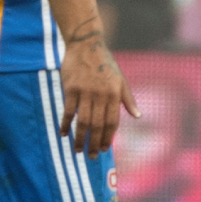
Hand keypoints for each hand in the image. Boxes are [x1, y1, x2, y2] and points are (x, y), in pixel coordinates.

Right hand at [57, 35, 138, 156]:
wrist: (86, 45)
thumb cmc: (105, 63)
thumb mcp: (121, 80)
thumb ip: (128, 99)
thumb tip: (138, 116)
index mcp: (114, 94)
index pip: (112, 122)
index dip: (108, 137)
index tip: (103, 149)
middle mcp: (101, 95)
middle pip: (97, 125)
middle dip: (94, 143)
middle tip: (90, 156)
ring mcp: (85, 92)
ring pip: (83, 121)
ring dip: (80, 138)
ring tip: (77, 150)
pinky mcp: (70, 88)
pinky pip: (68, 111)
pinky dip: (65, 124)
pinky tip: (63, 133)